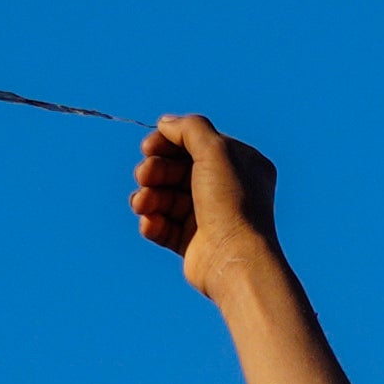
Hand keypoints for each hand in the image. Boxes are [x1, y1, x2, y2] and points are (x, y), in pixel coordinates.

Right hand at [132, 113, 277, 280]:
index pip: (197, 144)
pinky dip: (153, 222)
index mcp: (240, 164)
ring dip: (149, 197)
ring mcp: (209, 217)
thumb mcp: (215, 151)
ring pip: (167, 198)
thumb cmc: (231, 203)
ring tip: (143, 204)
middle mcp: (227, 189)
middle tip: (144, 176)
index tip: (148, 146)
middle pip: (177, 170)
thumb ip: (189, 128)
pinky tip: (149, 223)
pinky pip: (164, 226)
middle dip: (155, 171)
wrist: (234, 260)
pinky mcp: (193, 243)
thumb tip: (165, 123)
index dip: (168, 142)